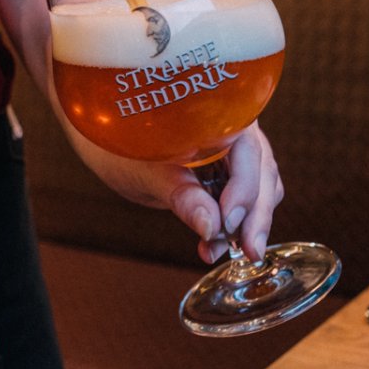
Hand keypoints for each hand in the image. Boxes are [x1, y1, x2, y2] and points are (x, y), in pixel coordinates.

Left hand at [73, 124, 281, 264]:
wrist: (105, 140)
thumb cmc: (120, 142)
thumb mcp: (148, 170)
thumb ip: (183, 196)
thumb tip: (212, 228)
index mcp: (219, 116)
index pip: (249, 154)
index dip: (244, 191)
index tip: (228, 224)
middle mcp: (236, 131)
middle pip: (263, 174)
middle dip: (256, 216)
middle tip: (249, 252)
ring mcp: (235, 153)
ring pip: (262, 189)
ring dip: (246, 224)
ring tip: (217, 251)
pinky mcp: (228, 174)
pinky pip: (245, 199)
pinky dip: (233, 226)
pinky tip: (213, 245)